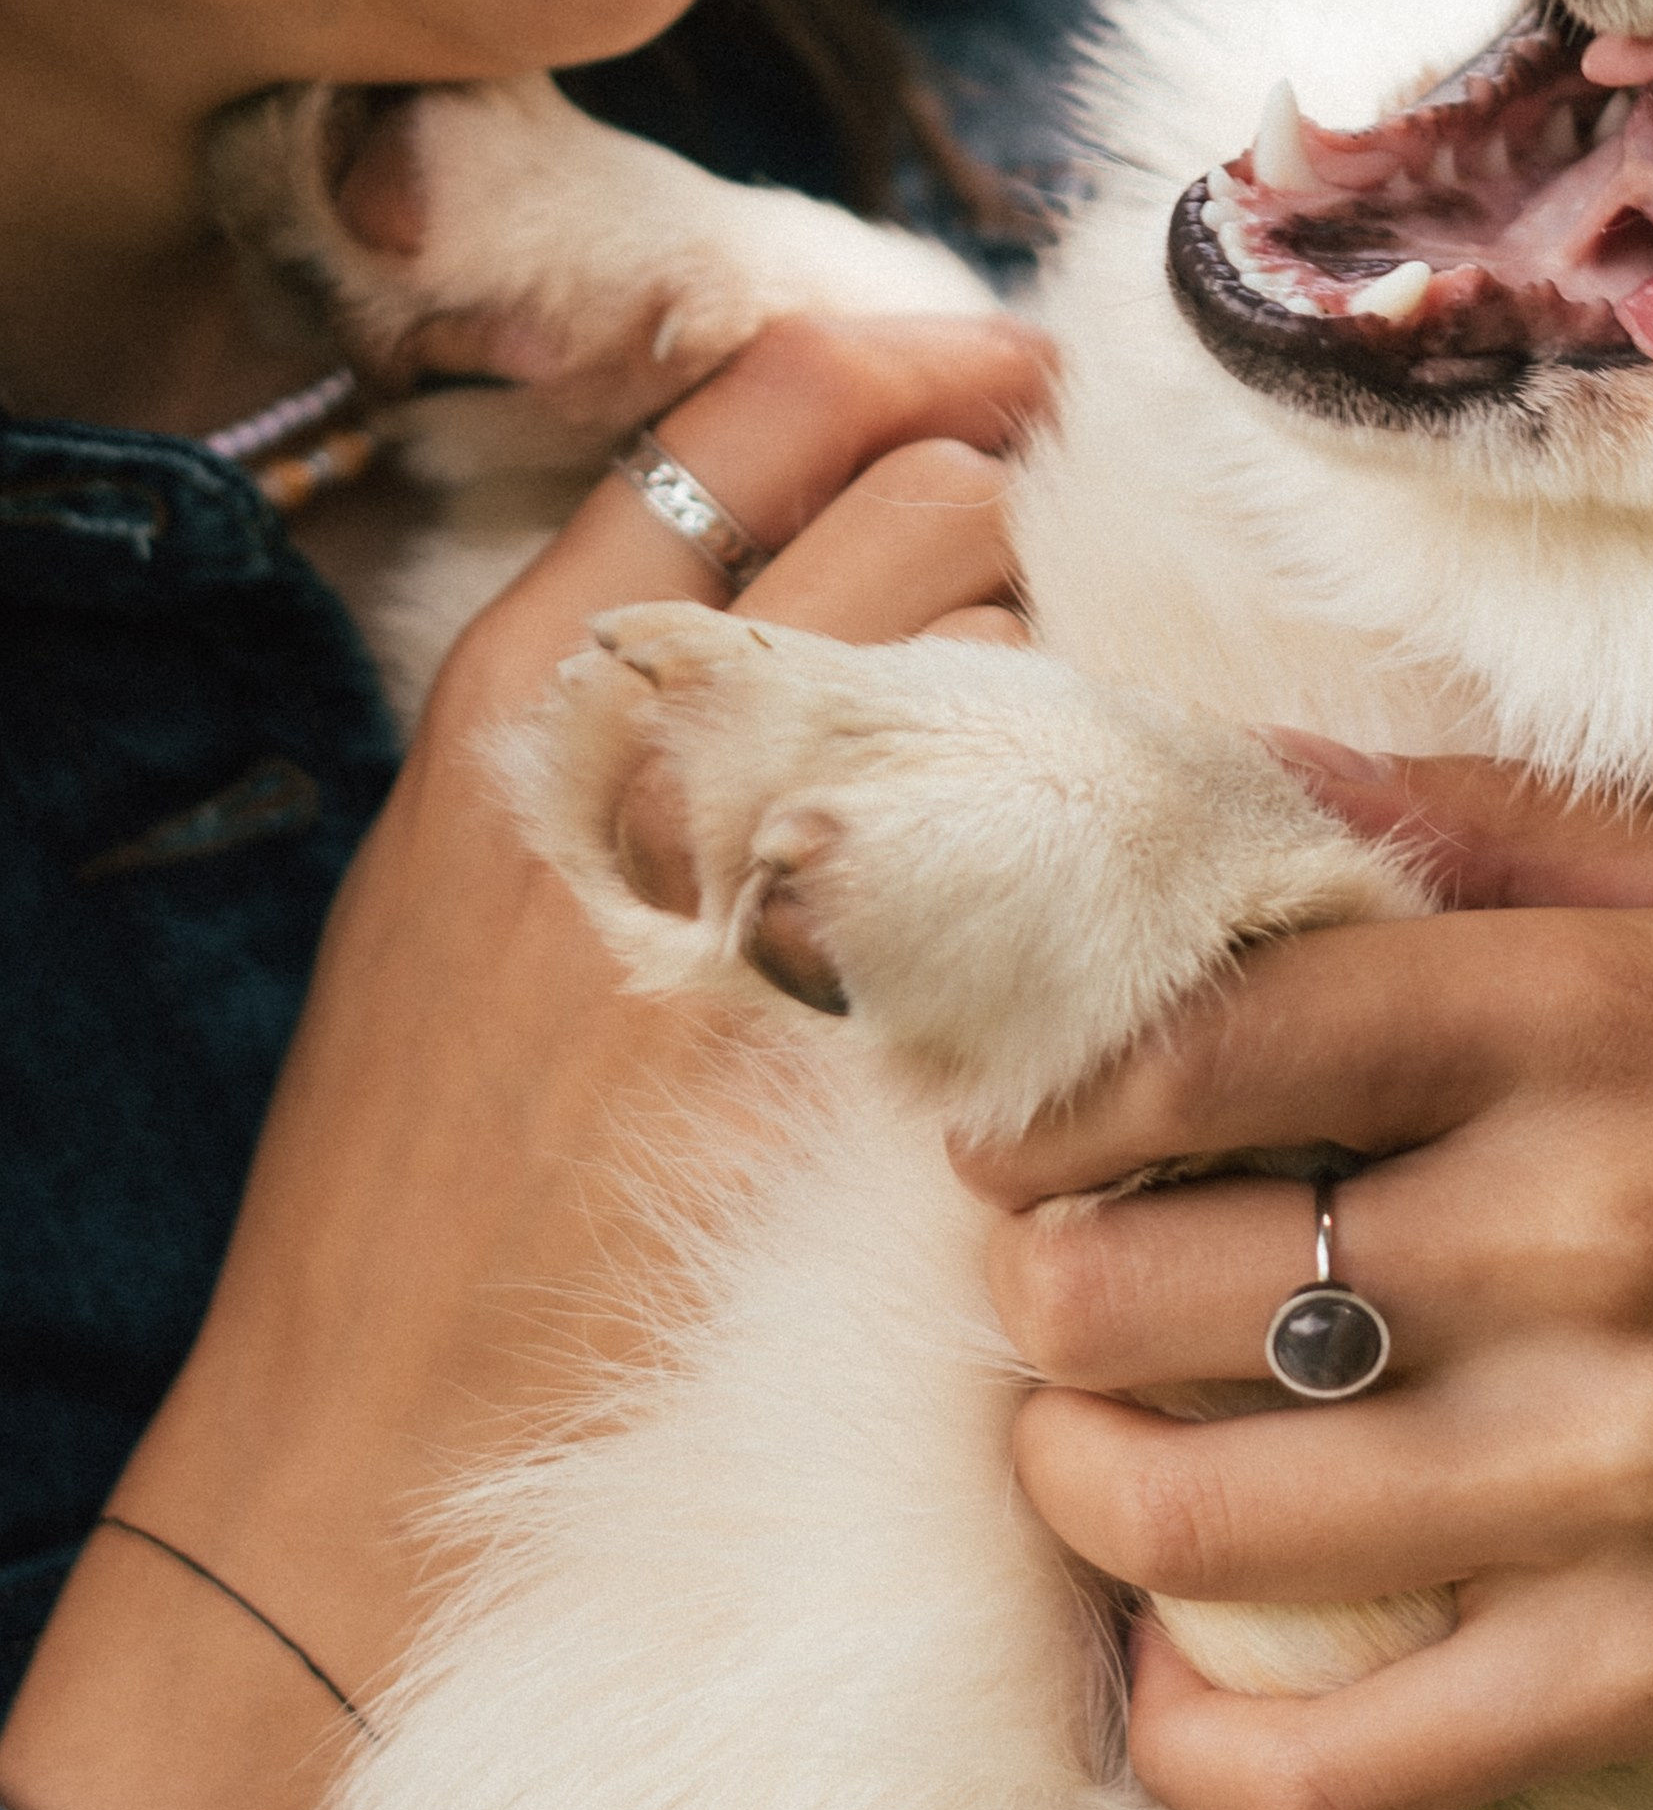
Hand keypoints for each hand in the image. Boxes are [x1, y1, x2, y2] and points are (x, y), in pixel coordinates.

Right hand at [0, 307, 1052, 1809]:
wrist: (376, 1444)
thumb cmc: (422, 1167)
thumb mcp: (458, 874)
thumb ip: (619, 705)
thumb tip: (811, 571)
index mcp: (533, 688)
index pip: (770, 412)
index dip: (924, 365)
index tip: (1008, 378)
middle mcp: (670, 749)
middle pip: (946, 514)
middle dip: (1017, 559)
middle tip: (1030, 653)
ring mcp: (808, 891)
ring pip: (1044, 670)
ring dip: (1076, 706)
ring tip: (1045, 811)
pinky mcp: (915, 1046)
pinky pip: (1097, 866)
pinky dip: (1119, 869)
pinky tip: (1103, 935)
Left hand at [961, 752, 1652, 1809]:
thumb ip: (1480, 821)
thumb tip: (1228, 757)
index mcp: (1595, 1019)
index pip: (1200, 1042)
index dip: (1035, 1086)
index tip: (998, 1112)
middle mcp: (1587, 1238)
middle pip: (1137, 1286)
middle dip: (1031, 1283)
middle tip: (1043, 1271)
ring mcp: (1615, 1475)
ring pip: (1189, 1518)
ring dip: (1072, 1479)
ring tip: (1080, 1434)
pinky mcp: (1648, 1673)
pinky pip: (1335, 1764)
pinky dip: (1195, 1741)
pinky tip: (1161, 1678)